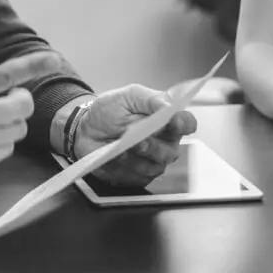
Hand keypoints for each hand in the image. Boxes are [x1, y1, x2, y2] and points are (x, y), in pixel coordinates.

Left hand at [74, 85, 196, 186]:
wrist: (86, 129)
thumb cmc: (109, 112)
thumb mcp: (127, 96)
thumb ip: (149, 99)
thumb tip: (168, 105)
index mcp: (166, 120)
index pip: (186, 123)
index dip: (183, 123)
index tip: (173, 121)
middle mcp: (165, 142)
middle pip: (171, 150)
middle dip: (153, 144)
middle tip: (138, 139)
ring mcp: (154, 161)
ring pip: (156, 165)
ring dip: (137, 156)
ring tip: (121, 147)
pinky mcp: (140, 175)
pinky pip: (138, 176)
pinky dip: (125, 166)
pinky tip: (115, 157)